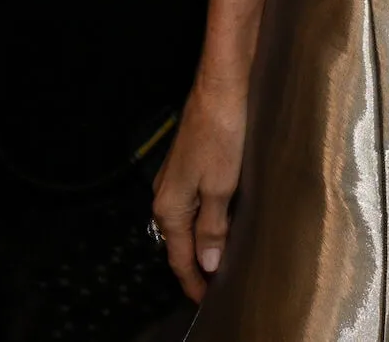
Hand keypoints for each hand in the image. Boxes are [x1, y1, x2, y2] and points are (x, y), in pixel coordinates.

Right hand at [151, 81, 246, 300]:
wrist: (221, 87)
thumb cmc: (221, 133)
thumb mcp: (221, 187)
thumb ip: (214, 228)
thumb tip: (207, 264)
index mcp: (170, 207)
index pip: (180, 258)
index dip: (194, 282)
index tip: (207, 301)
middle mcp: (166, 196)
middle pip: (180, 243)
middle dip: (196, 266)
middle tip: (217, 287)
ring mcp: (176, 179)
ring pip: (188, 224)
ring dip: (203, 244)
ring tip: (221, 262)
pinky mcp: (189, 166)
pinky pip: (194, 205)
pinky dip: (206, 221)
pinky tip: (222, 224)